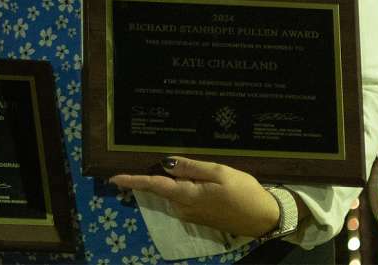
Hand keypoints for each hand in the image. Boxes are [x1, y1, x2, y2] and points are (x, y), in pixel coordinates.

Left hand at [109, 156, 279, 237]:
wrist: (264, 218)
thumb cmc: (244, 192)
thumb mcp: (219, 173)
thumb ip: (190, 167)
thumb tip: (165, 163)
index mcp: (186, 195)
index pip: (154, 185)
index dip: (133, 180)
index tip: (114, 178)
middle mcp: (183, 207)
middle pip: (161, 188)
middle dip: (154, 175)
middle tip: (154, 160)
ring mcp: (190, 214)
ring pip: (172, 193)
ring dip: (171, 181)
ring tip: (183, 168)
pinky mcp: (198, 216)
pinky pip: (182, 198)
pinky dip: (181, 188)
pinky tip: (193, 179)